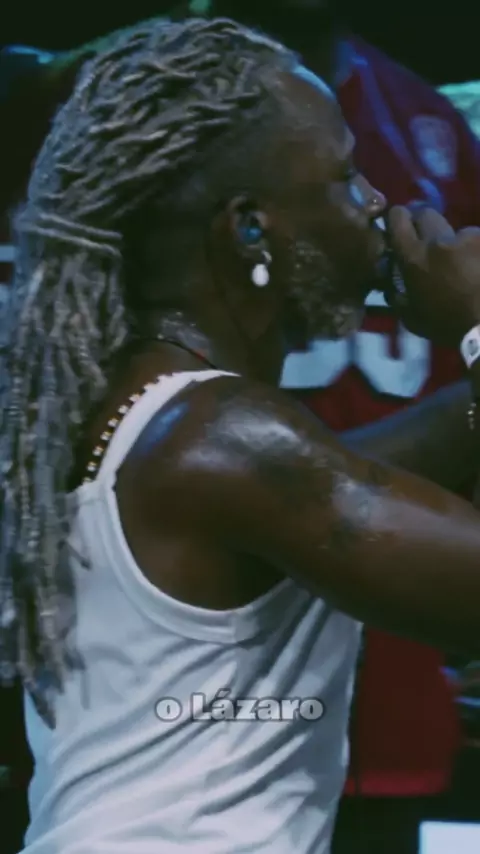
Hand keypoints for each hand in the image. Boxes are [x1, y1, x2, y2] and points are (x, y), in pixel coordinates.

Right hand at [387, 205, 479, 346]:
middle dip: (424, 223)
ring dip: (455, 243)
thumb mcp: (412, 318)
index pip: (398, 219)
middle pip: (426, 213)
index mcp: (413, 258)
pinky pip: (476, 241)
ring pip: (456, 230)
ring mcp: (467, 238)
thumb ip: (396, 295)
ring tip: (462, 265)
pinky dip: (475, 251)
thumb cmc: (447, 326)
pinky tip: (477, 269)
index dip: (398, 217)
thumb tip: (389, 282)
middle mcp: (437, 241)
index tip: (399, 223)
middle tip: (428, 240)